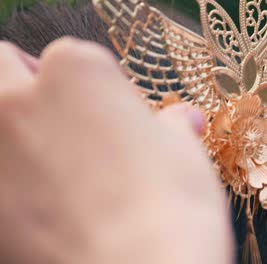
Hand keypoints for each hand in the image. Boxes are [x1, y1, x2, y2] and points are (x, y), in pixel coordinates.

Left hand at [0, 39, 231, 263]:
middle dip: (30, 84)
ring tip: (56, 164)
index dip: (100, 86)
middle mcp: (21, 103)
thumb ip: (172, 127)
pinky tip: (50, 207)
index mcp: (77, 73)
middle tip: (65, 116)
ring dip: (16, 130)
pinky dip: (14, 182)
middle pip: (4, 68)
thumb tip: (182, 121)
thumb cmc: (169, 205)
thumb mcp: (184, 152)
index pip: (74, 57)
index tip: (119, 114)